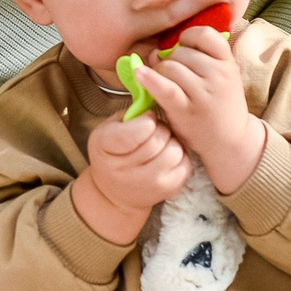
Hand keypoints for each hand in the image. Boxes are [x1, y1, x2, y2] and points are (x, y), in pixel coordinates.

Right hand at [72, 114, 190, 244]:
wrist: (114, 191)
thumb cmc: (113, 151)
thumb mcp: (110, 127)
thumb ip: (131, 114)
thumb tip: (159, 99)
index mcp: (105, 146)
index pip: (138, 130)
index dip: (147, 120)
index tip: (146, 119)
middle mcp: (123, 170)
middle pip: (158, 140)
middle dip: (160, 129)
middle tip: (155, 130)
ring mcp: (146, 184)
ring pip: (174, 152)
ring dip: (171, 143)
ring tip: (162, 143)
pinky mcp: (165, 191)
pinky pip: (185, 165)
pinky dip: (180, 157)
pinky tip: (167, 156)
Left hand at [133, 26, 265, 193]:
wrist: (230, 141)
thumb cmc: (219, 103)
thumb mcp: (222, 75)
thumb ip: (199, 57)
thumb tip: (156, 51)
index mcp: (227, 62)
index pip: (204, 34)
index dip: (188, 37)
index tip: (185, 48)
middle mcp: (218, 75)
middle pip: (180, 52)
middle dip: (171, 60)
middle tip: (175, 76)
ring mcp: (203, 93)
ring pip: (169, 67)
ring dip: (161, 74)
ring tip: (168, 86)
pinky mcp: (186, 110)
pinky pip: (165, 88)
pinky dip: (150, 80)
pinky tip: (140, 73)